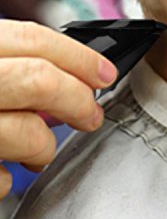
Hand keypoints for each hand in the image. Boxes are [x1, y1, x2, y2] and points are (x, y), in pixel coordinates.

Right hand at [0, 20, 116, 198]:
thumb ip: (8, 63)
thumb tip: (70, 73)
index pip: (32, 39)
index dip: (79, 56)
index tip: (105, 74)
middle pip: (38, 81)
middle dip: (77, 100)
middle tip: (90, 116)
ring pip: (25, 133)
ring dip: (44, 146)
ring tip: (39, 151)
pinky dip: (6, 179)